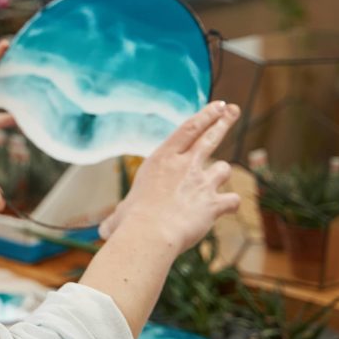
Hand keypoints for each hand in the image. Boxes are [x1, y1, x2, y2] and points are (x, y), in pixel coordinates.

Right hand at [98, 101, 241, 251]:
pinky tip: (225, 208)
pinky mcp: (214, 203)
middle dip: (224, 122)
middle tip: (234, 110)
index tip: (219, 105)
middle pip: (210, 137)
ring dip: (220, 174)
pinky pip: (232, 200)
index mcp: (161, 159)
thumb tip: (105, 230)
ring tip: (214, 180)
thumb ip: (120, 216)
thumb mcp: (122, 212)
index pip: (189, 129)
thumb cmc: (130, 222)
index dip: (206, 115)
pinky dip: (229, 204)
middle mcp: (184, 165)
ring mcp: (202, 182)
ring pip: (224, 168)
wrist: (150, 234)